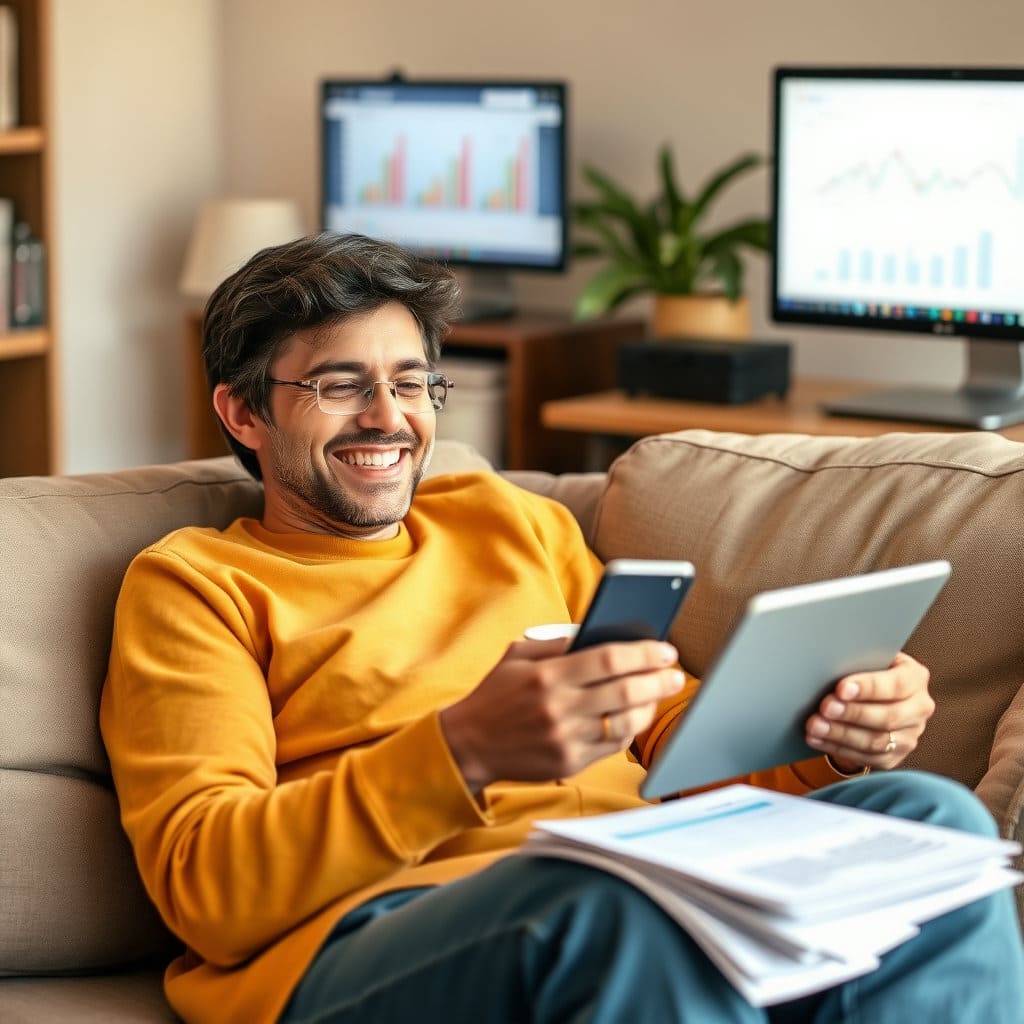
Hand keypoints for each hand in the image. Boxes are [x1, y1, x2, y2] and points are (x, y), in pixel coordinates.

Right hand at [439, 638, 684, 792]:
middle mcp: (558, 708)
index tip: (665, 649)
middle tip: (675, 674)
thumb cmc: (495, 695)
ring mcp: (565, 739)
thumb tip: (601, 635)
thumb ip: (557, 644)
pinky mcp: (568, 763)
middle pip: (624, 691)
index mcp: (546, 676)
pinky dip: (631, 729)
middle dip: (658, 680)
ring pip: (625, 722)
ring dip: (650, 706)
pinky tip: (636, 716)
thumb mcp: (517, 656)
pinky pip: (612, 746)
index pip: (607, 659)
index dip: (643, 653)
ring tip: (659, 693)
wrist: (468, 745)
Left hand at [805, 652, 933, 771]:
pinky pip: (867, 758)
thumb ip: (859, 661)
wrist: (875, 695)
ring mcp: (909, 736)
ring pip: (876, 741)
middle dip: (853, 713)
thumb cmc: (867, 670)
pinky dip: (838, 748)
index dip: (868, 687)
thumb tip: (830, 664)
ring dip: (841, 734)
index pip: (896, 685)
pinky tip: (817, 739)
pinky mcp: (894, 756)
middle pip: (888, 717)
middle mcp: (919, 709)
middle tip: (825, 708)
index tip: (841, 688)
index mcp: (915, 678)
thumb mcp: (869, 659)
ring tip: (815, 726)